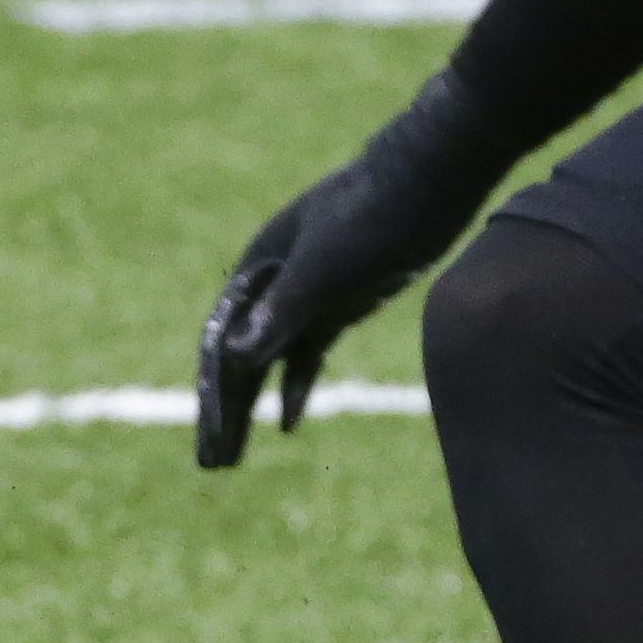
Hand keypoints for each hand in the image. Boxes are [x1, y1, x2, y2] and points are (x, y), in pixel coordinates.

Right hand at [197, 73, 508, 469]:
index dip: (214, 395)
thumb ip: (280, 312)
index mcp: (257, 271)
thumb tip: (236, 358)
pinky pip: (304, 355)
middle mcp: (272, 285)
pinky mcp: (337, 302)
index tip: (215, 438)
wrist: (430, 178)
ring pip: (267, 362)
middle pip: (237, 360)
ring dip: (250, 408)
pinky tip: (290, 423)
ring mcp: (305, 294)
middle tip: (211, 464)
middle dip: (223, 412)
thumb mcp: (324, 267)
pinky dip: (295, 386)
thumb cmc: (373, 213)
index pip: (222, 344)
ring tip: (233, 458)